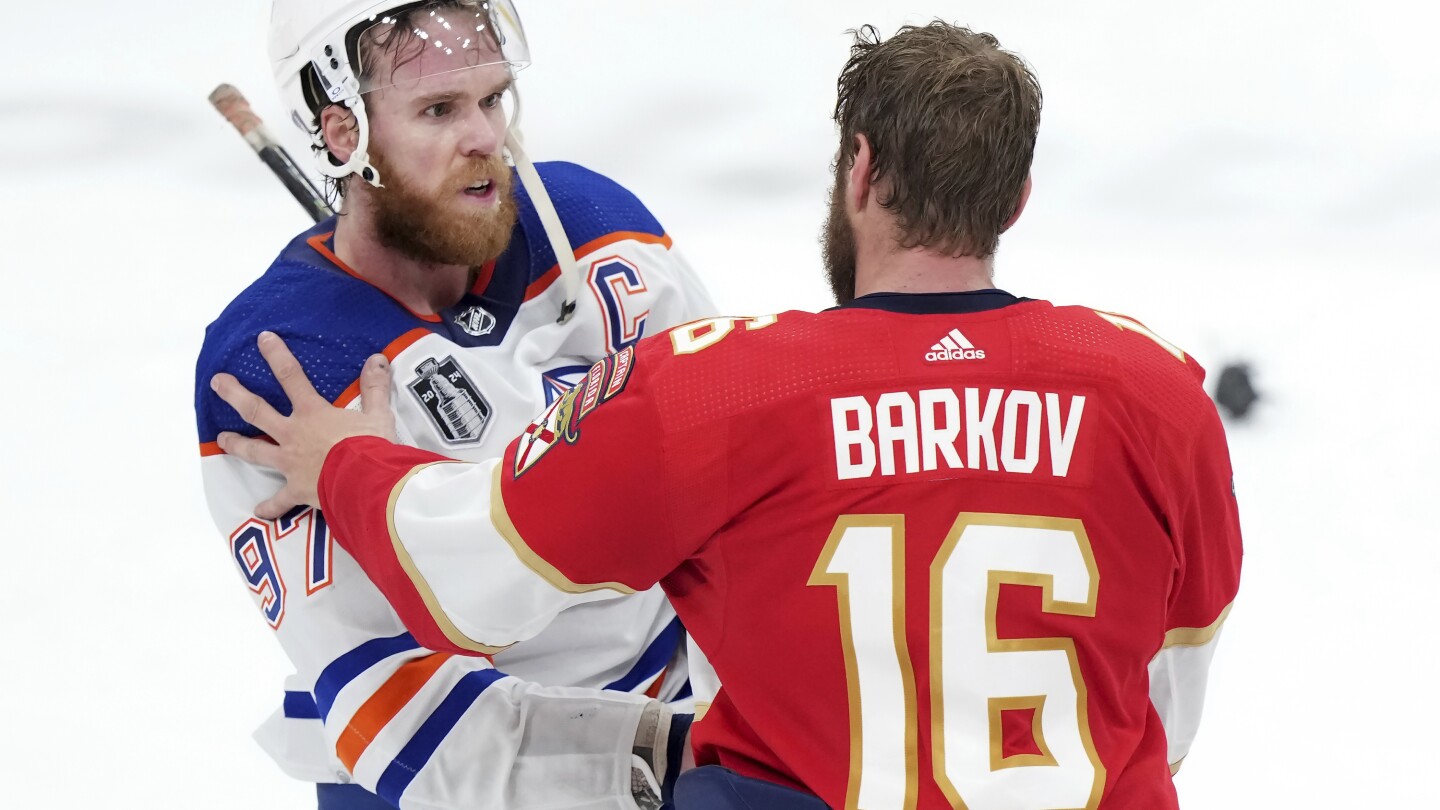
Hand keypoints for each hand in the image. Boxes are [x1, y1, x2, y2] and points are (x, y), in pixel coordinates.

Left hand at [211, 331, 396, 518]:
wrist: (365, 484)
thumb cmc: (372, 447)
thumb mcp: (378, 414)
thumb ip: (375, 387)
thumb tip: (377, 359)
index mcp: (312, 413)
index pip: (292, 377)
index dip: (277, 356)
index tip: (262, 339)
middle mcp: (294, 434)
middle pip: (256, 411)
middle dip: (235, 394)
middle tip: (217, 383)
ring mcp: (290, 463)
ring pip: (256, 451)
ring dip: (237, 444)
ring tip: (222, 438)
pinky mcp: (297, 490)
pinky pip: (279, 501)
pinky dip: (269, 507)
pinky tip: (259, 512)